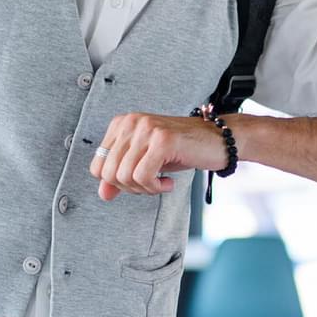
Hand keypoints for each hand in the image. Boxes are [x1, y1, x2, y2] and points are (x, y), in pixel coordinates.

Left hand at [89, 113, 228, 201]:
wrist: (220, 140)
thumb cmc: (184, 149)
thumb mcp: (146, 162)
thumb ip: (121, 176)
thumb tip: (104, 194)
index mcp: (122, 124)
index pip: (97, 165)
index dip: (115, 183)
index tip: (137, 181)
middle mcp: (132, 122)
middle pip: (108, 173)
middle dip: (130, 188)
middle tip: (151, 185)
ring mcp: (147, 129)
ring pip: (124, 176)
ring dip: (144, 188)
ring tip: (160, 183)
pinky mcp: (163, 140)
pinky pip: (143, 176)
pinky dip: (155, 187)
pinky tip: (168, 183)